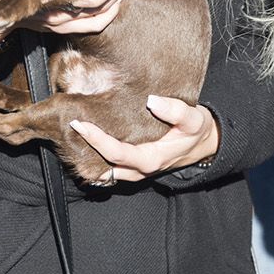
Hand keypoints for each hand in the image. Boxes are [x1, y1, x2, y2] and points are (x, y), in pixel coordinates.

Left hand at [68, 95, 219, 180]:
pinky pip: (110, 170)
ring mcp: (135, 173)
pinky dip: (97, 161)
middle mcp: (139, 170)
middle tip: (69, 128)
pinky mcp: (134, 169)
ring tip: (73, 138)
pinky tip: (87, 146)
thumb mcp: (194, 119)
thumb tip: (152, 101)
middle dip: (84, 148)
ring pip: (104, 172)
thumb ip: (175, 111)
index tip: (79, 123)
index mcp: (150, 159)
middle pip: (103, 165)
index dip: (96, 138)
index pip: (115, 152)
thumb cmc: (197, 131)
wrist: (204, 145)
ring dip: (88, 158)